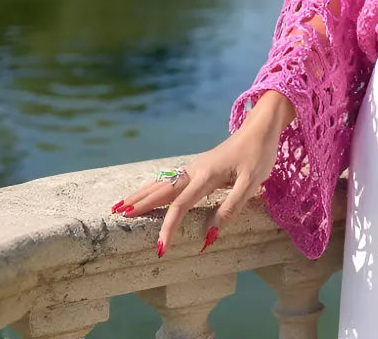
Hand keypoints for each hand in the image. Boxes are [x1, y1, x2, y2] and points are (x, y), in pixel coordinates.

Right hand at [108, 90, 293, 257]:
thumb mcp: (252, 183)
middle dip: (140, 204)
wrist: (261, 128)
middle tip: (116, 216)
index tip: (159, 249)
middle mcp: (195, 170)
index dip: (169, 228)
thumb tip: (209, 236)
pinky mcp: (199, 167)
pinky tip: (148, 191)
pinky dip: (154, 187)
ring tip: (120, 205)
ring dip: (142, 194)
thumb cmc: (258, 155)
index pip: (181, 205)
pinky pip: (171, 179)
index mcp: (207, 175)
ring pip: (163, 183)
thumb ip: (231, 208)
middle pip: (163, 190)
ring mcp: (196, 167)